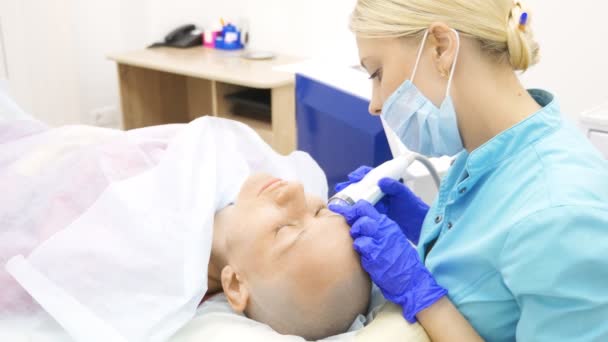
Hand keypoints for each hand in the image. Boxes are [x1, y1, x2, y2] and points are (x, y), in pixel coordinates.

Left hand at [330, 200, 446, 322]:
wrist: (411, 279)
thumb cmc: (400, 260)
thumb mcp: (392, 237)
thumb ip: (377, 228)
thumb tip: (358, 220)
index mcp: (387, 224)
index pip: (365, 208)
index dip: (350, 209)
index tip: (338, 208)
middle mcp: (384, 230)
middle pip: (361, 216)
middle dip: (352, 223)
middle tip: (354, 232)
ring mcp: (380, 242)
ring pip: (359, 229)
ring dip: (356, 237)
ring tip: (361, 246)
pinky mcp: (375, 255)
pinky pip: (361, 245)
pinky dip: (359, 250)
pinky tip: (365, 256)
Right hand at [335, 166, 429, 243]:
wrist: (420, 227)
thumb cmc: (415, 209)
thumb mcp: (405, 196)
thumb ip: (396, 187)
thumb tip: (382, 181)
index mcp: (386, 185)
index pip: (371, 175)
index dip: (361, 174)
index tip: (354, 177)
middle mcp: (379, 193)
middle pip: (361, 186)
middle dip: (349, 186)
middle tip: (341, 188)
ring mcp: (376, 205)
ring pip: (359, 198)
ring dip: (349, 198)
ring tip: (340, 200)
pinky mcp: (374, 216)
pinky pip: (361, 211)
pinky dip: (354, 211)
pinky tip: (347, 213)